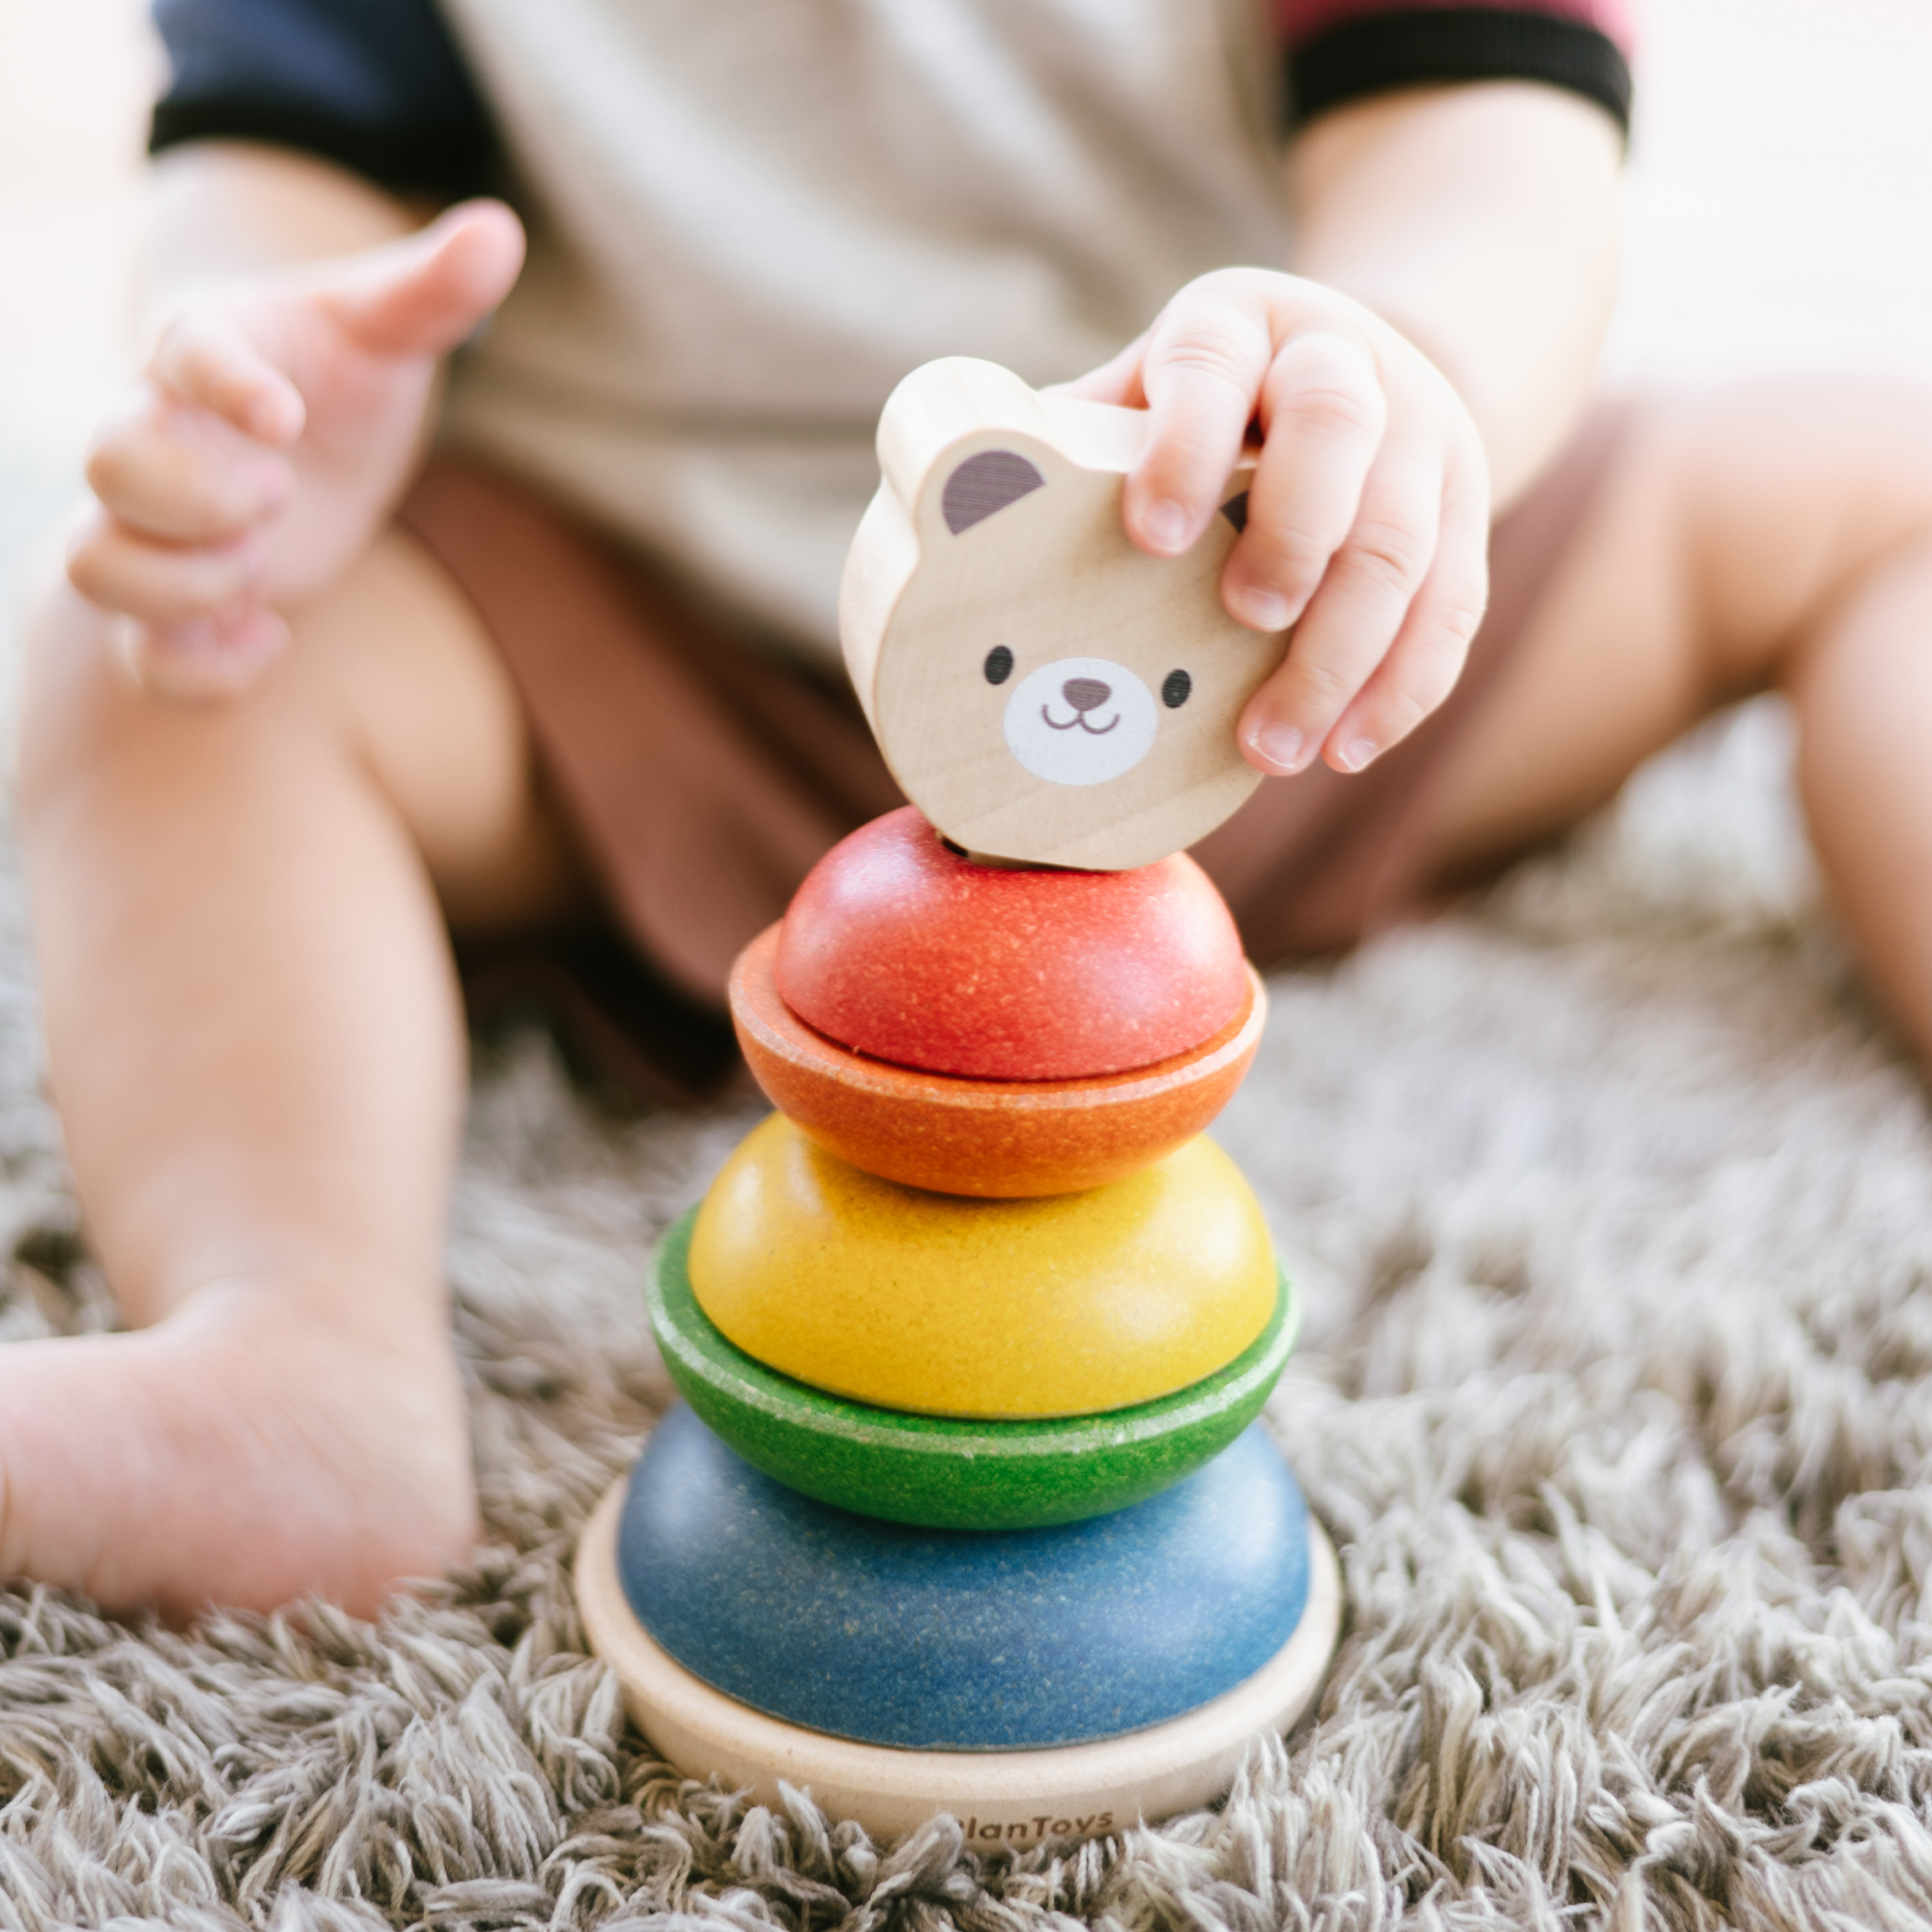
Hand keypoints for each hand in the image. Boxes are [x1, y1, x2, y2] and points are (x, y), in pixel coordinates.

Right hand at [67, 200, 524, 697]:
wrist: (313, 444)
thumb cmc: (343, 376)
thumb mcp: (390, 331)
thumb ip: (434, 288)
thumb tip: (501, 229)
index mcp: (203, 351)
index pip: (180, 351)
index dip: (222, 385)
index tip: (284, 417)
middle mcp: (159, 436)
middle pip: (106, 463)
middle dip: (193, 498)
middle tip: (280, 496)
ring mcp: (156, 528)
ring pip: (92, 565)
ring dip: (178, 587)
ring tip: (261, 574)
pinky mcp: (177, 606)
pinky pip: (142, 657)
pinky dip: (198, 669)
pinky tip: (271, 641)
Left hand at [1059, 267, 1489, 775]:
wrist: (1365, 361)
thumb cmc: (1211, 398)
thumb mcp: (1145, 387)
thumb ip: (1076, 438)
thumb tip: (946, 520)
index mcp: (1240, 324)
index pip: (1213, 364)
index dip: (1184, 444)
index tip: (1146, 535)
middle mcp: (1346, 360)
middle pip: (1343, 436)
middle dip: (1295, 538)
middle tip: (1242, 623)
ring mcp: (1423, 432)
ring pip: (1409, 540)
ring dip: (1346, 654)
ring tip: (1276, 747)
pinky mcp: (1469, 506)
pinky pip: (1455, 602)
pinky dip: (1404, 686)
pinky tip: (1348, 751)